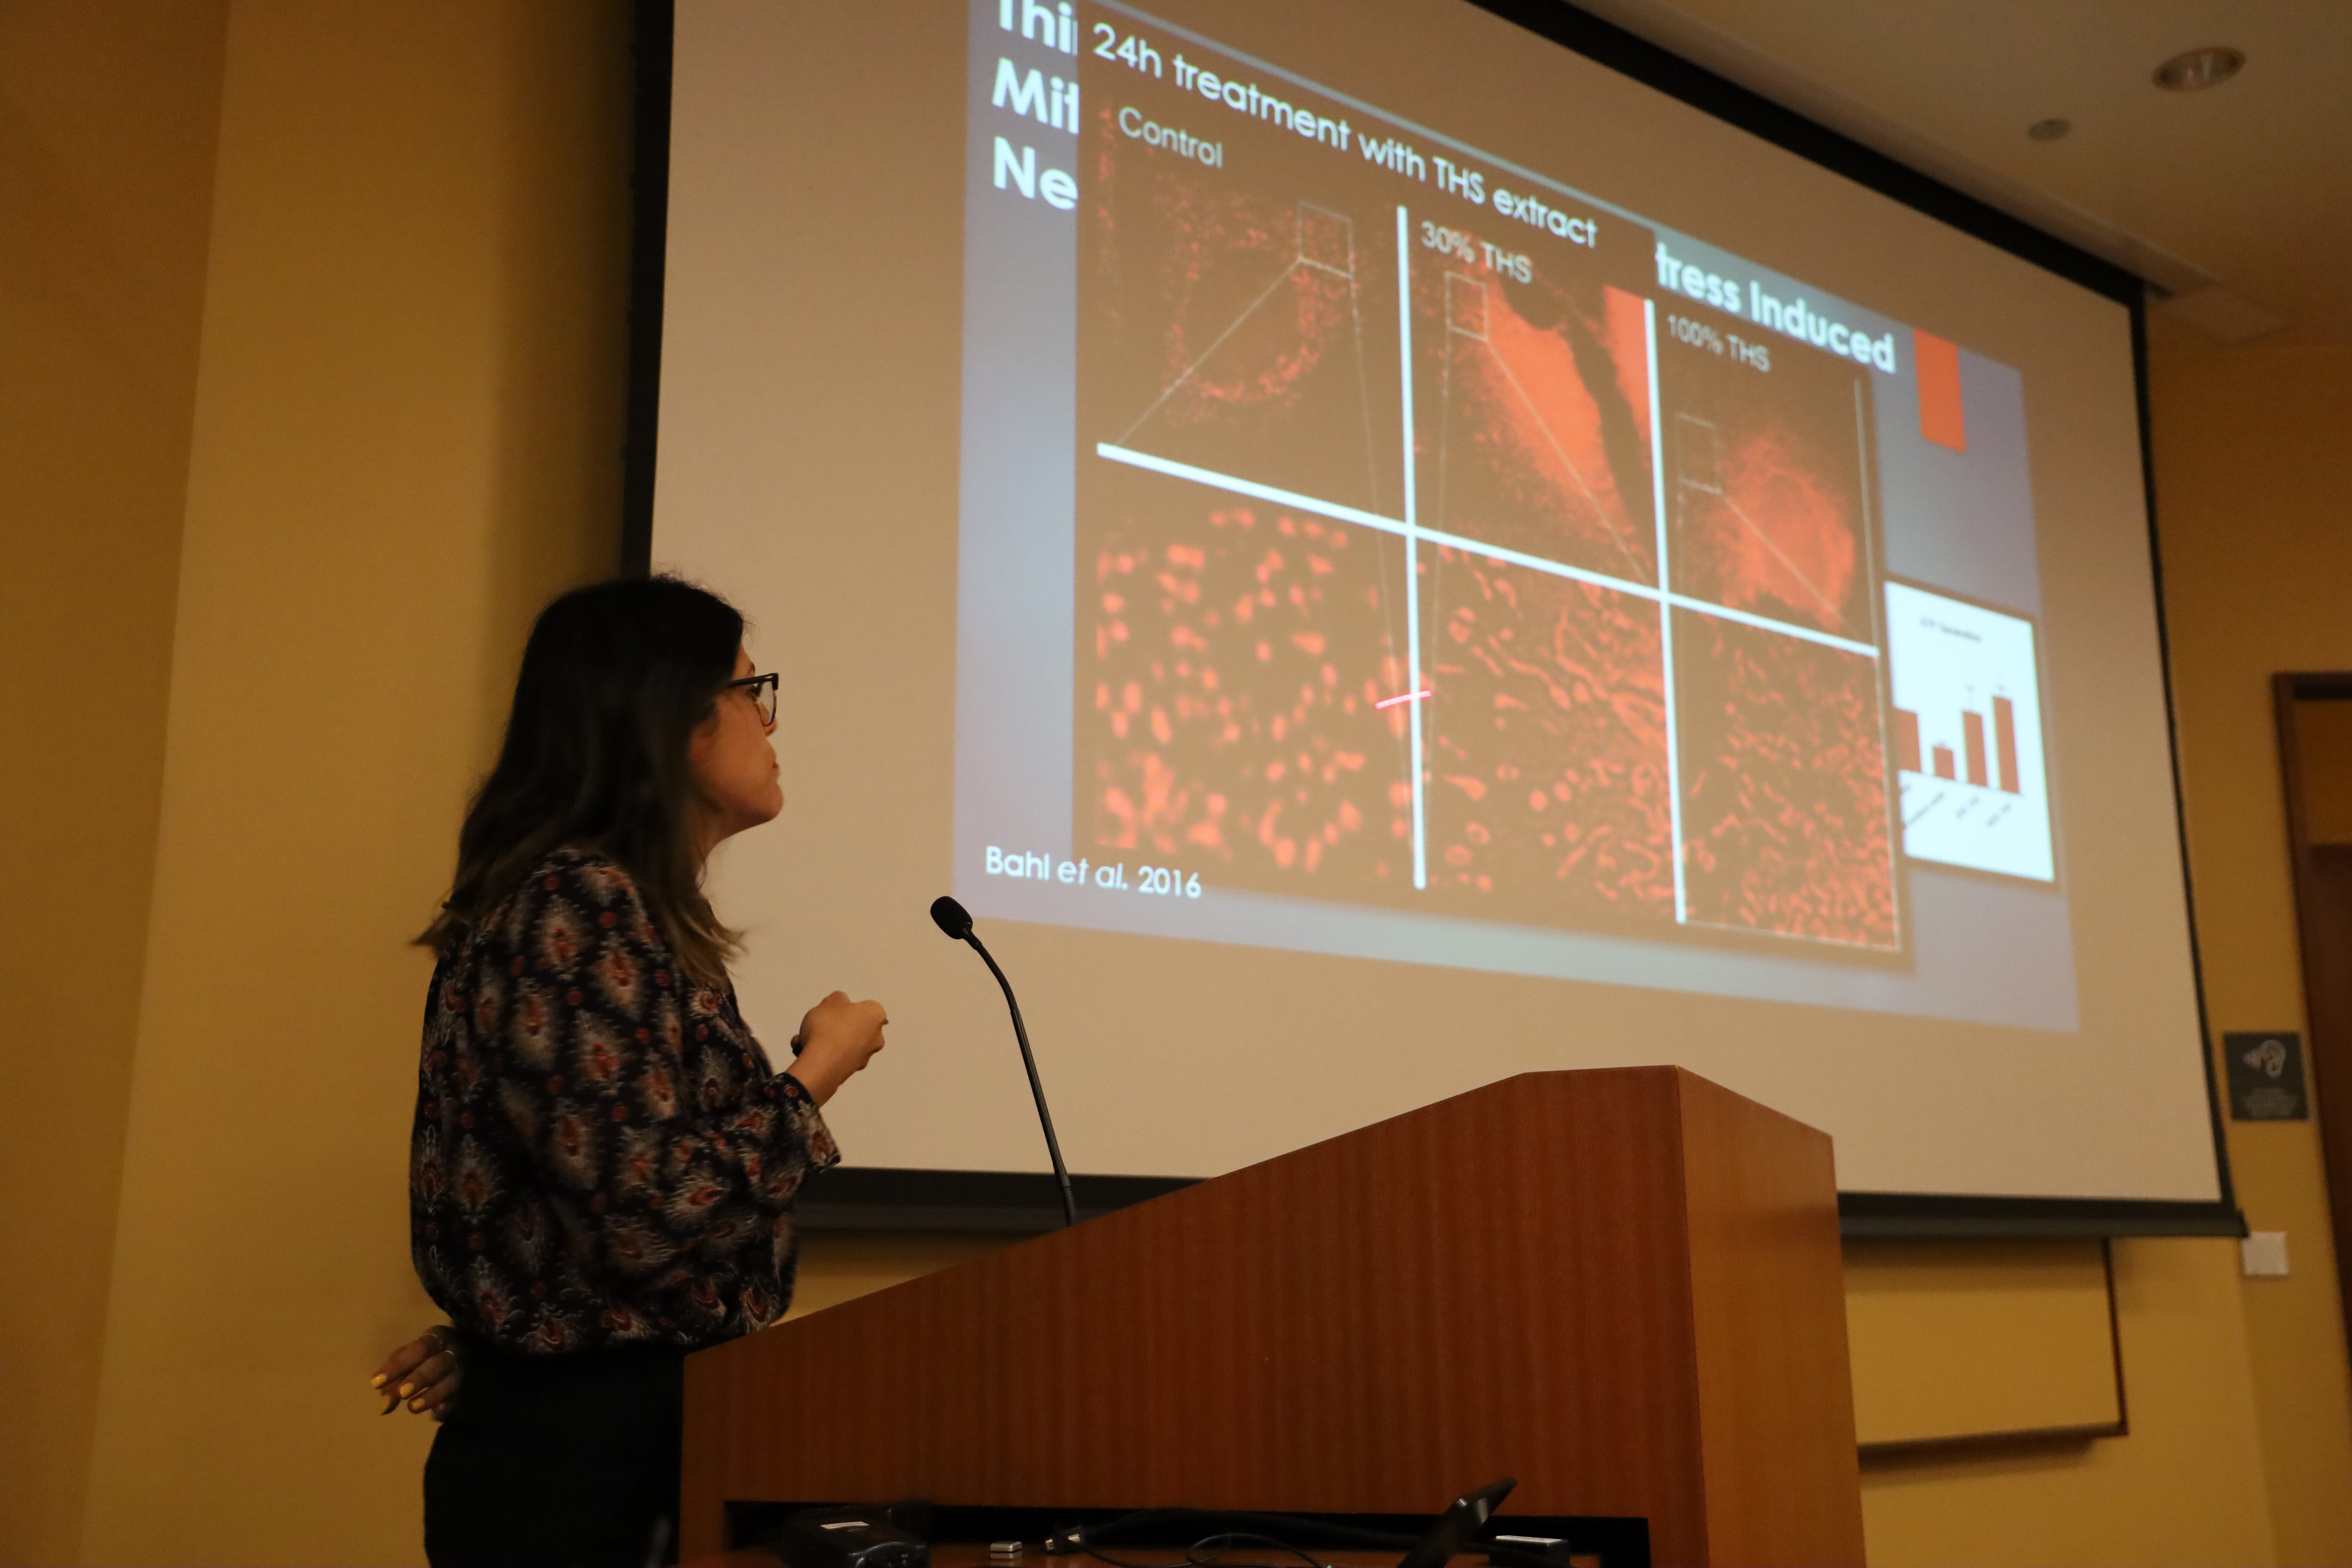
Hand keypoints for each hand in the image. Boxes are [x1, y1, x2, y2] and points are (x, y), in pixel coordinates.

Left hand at [372, 1325, 463, 1419]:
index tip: (376, 1382)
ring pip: (452, 1381)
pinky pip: (460, 1396)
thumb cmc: (424, 1357)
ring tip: (412, 1408)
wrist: (458, 1354)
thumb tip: (384, 1407)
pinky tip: (435, 1412)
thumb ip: (393, 1380)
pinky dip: (448, 1404)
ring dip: (432, 1395)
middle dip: (420, 1378)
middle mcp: (453, 1351)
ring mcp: (463, 1369)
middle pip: (439, 1363)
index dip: (399, 1365)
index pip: (419, 1348)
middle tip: (402, 1393)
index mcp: (436, 1337)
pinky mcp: (467, 1387)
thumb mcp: (407, 1360)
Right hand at [785, 990, 887, 1104]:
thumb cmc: (828, 1025)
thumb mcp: (830, 1001)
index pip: (864, 1007)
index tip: (831, 1010)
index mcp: (876, 1016)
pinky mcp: (850, 1071)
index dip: (845, 1008)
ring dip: (822, 1041)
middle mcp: (876, 1038)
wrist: (821, 1063)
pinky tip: (803, 1051)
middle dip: (831, 1026)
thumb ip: (838, 998)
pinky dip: (820, 1054)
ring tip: (802, 1039)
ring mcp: (864, 1057)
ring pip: (839, 1044)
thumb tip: (842, 1003)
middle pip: (851, 1027)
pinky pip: (833, 1058)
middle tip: (814, 1025)